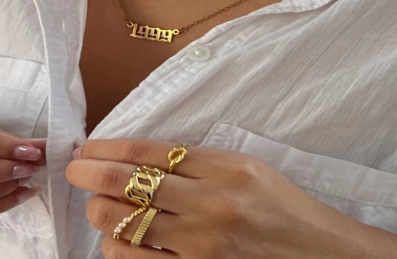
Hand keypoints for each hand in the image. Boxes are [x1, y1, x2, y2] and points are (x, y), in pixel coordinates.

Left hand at [66, 139, 396, 258]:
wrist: (320, 253)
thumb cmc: (281, 207)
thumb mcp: (245, 168)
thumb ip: (196, 161)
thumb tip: (137, 157)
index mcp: (223, 167)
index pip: (146, 152)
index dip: (106, 148)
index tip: (85, 149)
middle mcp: (210, 204)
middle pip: (124, 185)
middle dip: (88, 175)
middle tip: (76, 172)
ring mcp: (201, 244)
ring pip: (121, 225)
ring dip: (99, 213)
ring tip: (99, 206)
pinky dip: (117, 248)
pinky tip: (117, 239)